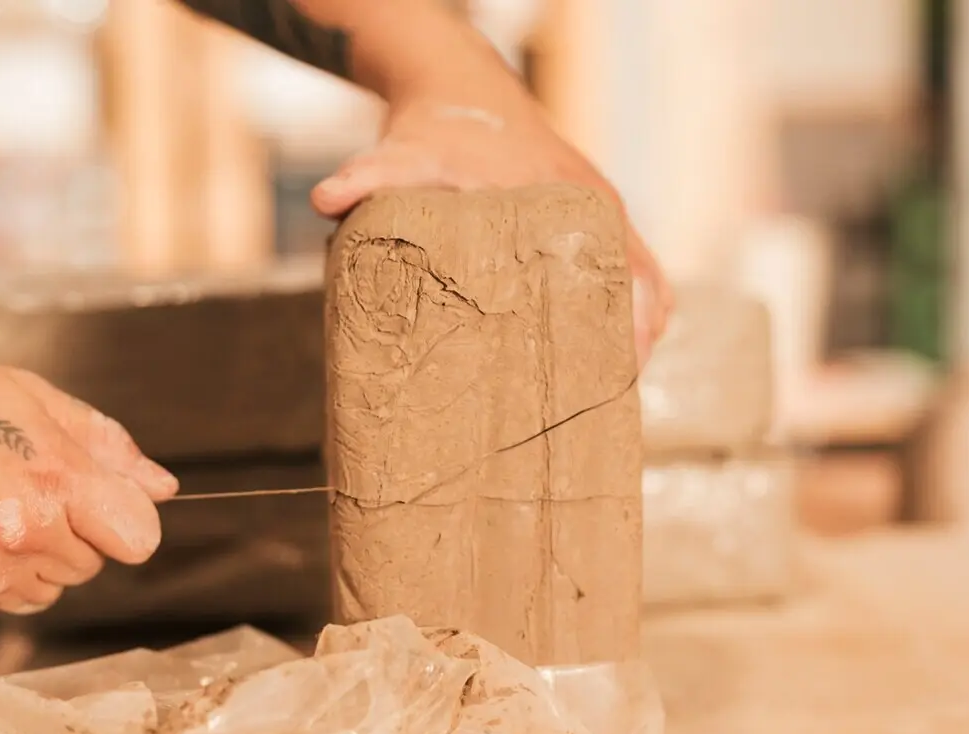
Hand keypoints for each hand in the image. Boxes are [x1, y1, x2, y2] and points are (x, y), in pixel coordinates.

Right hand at [0, 364, 177, 628]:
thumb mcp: (20, 394)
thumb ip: (101, 443)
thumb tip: (162, 486)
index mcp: (51, 482)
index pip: (140, 536)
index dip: (123, 515)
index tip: (98, 500)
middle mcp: (20, 541)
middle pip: (92, 564)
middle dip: (70, 531)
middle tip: (12, 489)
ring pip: (46, 591)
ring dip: (29, 560)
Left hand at [311, 83, 672, 370]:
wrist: (459, 94)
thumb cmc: (439, 131)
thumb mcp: (406, 153)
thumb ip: (370, 177)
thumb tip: (325, 198)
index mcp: (575, 201)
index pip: (632, 275)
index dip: (633, 329)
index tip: (616, 376)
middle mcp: (596, 212)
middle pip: (644, 292)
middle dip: (630, 348)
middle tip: (599, 404)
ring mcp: (593, 222)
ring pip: (637, 289)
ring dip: (626, 337)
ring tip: (596, 398)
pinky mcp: (579, 232)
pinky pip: (619, 279)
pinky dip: (615, 317)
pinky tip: (583, 363)